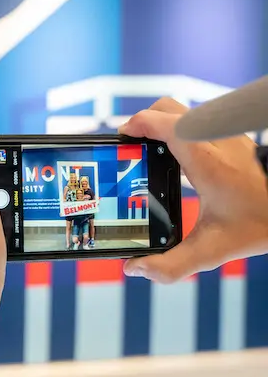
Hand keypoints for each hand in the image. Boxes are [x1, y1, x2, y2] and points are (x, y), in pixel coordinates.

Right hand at [119, 97, 267, 282]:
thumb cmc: (262, 221)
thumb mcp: (214, 248)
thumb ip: (174, 264)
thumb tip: (137, 268)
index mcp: (202, 158)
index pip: (160, 121)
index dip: (135, 126)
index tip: (123, 141)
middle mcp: (213, 138)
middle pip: (167, 108)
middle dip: (145, 122)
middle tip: (135, 148)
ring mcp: (225, 134)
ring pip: (183, 113)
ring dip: (164, 127)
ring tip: (153, 155)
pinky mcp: (234, 137)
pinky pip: (198, 123)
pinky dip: (182, 133)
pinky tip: (182, 162)